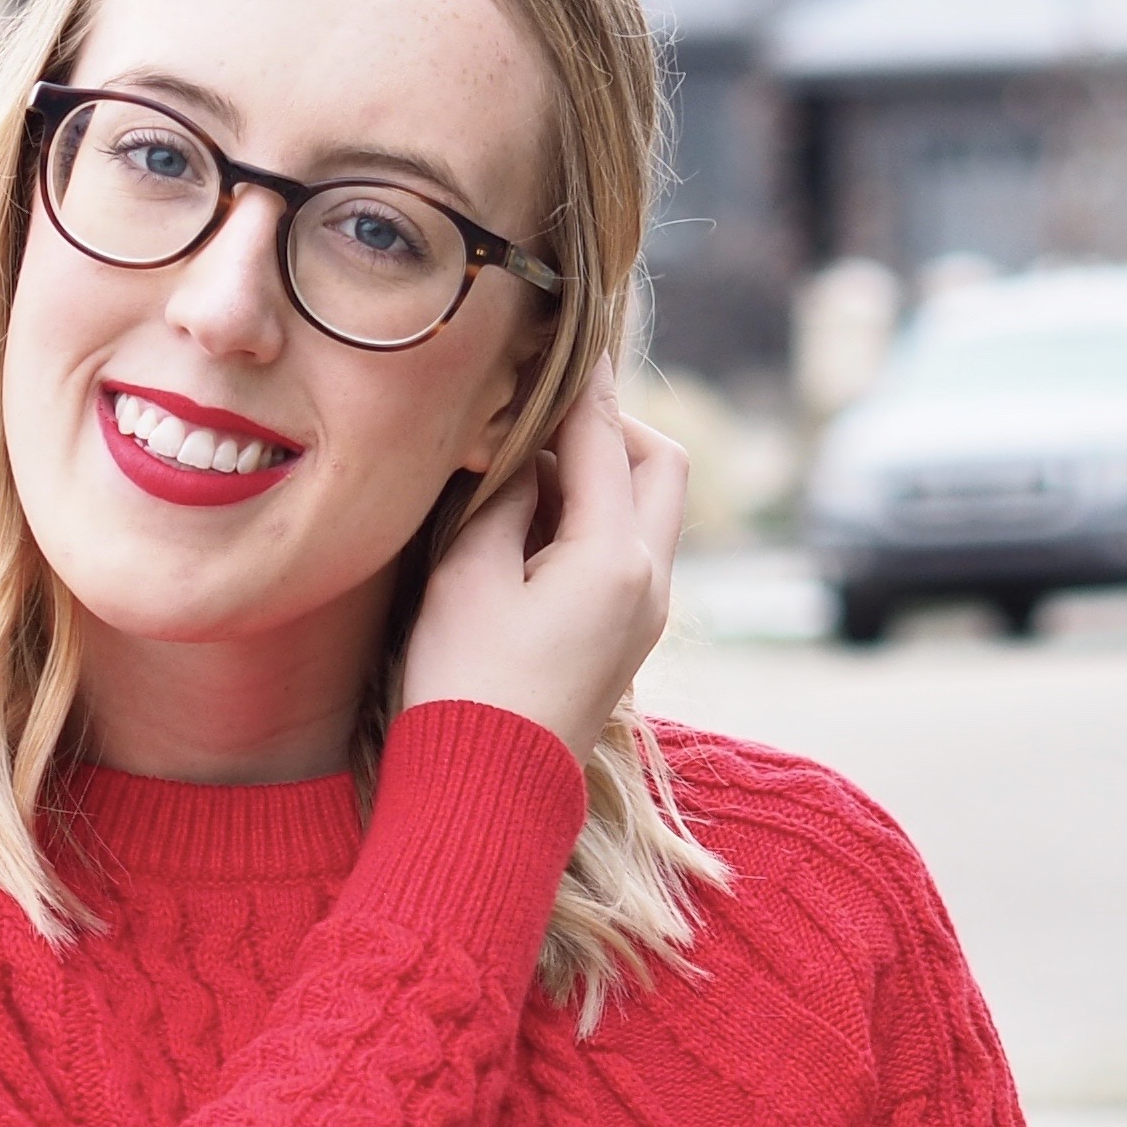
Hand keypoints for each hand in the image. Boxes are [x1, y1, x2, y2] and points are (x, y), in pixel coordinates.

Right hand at [398, 365, 686, 762]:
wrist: (485, 794)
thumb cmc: (465, 686)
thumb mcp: (467, 574)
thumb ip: (502, 496)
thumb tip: (520, 449)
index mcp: (614, 556)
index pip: (602, 436)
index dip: (578, 380)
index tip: (562, 332)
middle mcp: (649, 581)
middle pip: (661, 464)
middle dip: (612, 426)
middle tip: (547, 415)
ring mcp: (645, 615)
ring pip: (650, 509)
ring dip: (604, 473)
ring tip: (528, 469)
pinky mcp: (627, 640)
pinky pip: (630, 551)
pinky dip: (596, 518)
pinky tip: (534, 524)